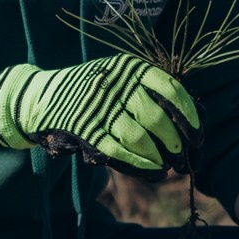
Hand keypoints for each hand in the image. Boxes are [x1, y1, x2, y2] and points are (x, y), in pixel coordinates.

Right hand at [0, 53, 198, 175]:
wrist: (41, 95)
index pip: (169, 88)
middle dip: (174, 141)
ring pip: (139, 138)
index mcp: (128, 68)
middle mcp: (115, 85)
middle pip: (157, 118)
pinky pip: (118, 152)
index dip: (188, 113)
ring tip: (164, 165)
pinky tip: (150, 169)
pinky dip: (138, 164)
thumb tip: (184, 121)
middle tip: (180, 155)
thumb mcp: (116, 75)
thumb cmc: (89, 88)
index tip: (197, 133)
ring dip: (157, 156)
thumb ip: (144, 90)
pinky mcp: (85, 130)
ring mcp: (99, 108)